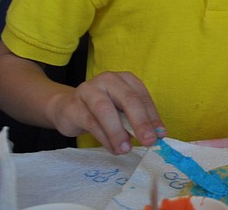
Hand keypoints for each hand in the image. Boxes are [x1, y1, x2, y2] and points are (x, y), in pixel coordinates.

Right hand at [48, 71, 165, 154]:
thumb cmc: (101, 110)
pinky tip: (113, 148)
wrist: (67, 108)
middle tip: (149, 141)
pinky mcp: (73, 106)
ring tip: (126, 149)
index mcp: (124, 79)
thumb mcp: (122, 112)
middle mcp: (108, 80)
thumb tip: (158, 134)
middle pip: (128, 99)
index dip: (153, 116)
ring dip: (118, 132)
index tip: (161, 134)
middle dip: (141, 122)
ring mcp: (89, 90)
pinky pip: (91, 122)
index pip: (142, 97)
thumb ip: (137, 120)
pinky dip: (104, 138)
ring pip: (106, 110)